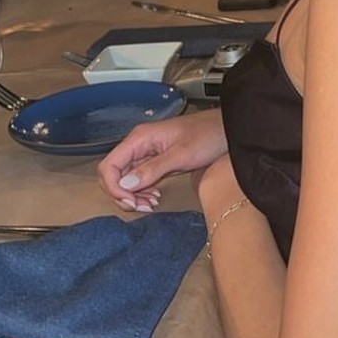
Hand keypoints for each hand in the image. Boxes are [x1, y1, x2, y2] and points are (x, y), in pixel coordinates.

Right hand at [97, 111, 227, 211]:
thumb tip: (124, 186)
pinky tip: (155, 198)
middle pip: (114, 174)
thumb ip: (152, 169)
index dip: (114, 187)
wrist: (227, 130)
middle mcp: (138, 144)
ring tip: (151, 204)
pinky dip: (142, 191)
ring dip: (133, 196)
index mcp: (140, 138)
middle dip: (123, 194)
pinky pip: (139, 179)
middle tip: (143, 207)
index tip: (131, 202)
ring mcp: (146, 152)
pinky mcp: (155, 160)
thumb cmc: (207, 136)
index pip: (109, 166)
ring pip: (125, 179)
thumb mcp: (181, 155)